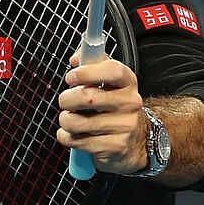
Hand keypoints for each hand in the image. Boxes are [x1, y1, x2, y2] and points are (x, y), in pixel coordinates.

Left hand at [56, 51, 147, 173]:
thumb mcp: (109, 81)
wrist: (137, 139)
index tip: (71, 77)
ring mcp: (124, 126)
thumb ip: (92, 63)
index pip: (113, 71)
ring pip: (76, 122)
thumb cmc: (114, 106)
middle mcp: (130, 103)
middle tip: (66, 101)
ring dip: (65, 120)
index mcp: (128, 82)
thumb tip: (76, 58)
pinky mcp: (115, 146)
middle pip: (88, 97)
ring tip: (71, 119)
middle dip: (66, 99)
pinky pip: (76, 140)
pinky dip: (67, 137)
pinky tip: (76, 134)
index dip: (87, 72)